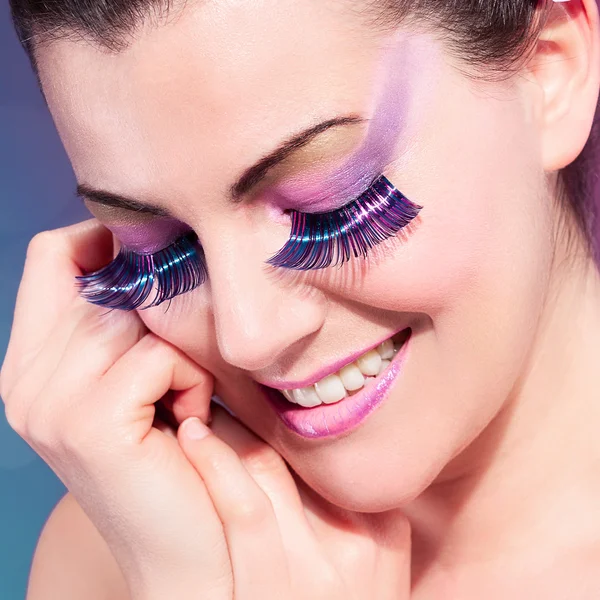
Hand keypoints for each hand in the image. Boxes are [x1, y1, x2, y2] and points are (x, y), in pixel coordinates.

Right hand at [1, 218, 411, 599]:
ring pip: (137, 317)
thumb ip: (126, 323)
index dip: (106, 244)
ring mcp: (50, 401)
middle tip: (178, 371)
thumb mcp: (137, 381)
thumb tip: (152, 253)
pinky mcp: (90, 422)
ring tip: (183, 401)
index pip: (52, 255)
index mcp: (32, 364)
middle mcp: (27, 380)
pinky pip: (158, 357)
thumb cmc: (175, 458)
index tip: (154, 269)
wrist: (181, 554)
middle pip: (103, 283)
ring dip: (182, 352)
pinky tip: (189, 421)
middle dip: (160, 313)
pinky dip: (191, 382)